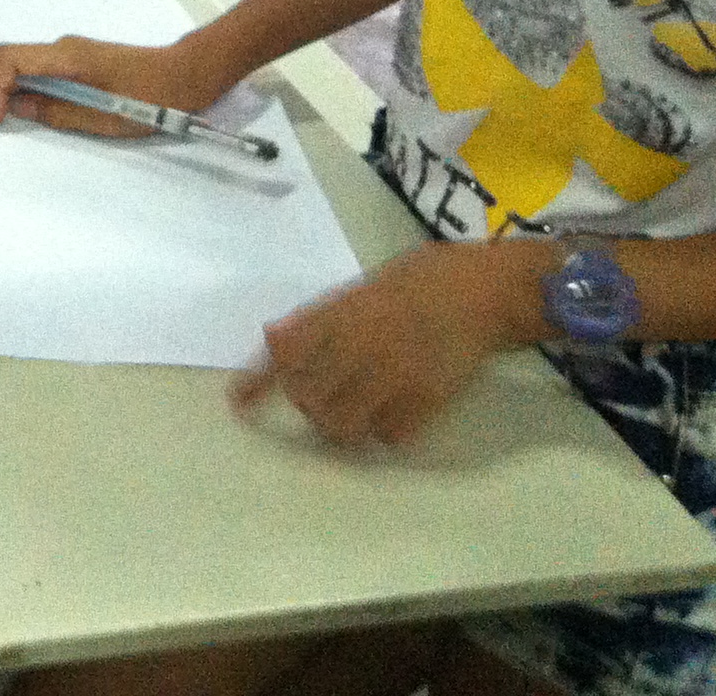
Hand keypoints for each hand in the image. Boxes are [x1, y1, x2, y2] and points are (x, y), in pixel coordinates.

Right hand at [0, 33, 226, 138]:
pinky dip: (4, 79)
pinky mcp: (74, 63)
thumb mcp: (104, 117)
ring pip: (13, 63)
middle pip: (3, 59)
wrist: (187, 74)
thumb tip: (18, 108)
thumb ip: (56, 112)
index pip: (10, 60)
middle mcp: (61, 49)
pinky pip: (30, 68)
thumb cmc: (153, 98)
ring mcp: (66, 54)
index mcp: (66, 58)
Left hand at [230, 243, 530, 445]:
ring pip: (341, 423)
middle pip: (307, 396)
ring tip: (348, 418)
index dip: (256, 381)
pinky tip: (388, 420)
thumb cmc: (417, 281)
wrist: (478, 288)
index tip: (237, 403)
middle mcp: (357, 345)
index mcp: (337, 313)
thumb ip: (317, 318)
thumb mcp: (357, 290)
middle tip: (314, 402)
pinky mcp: (426, 398)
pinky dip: (381, 434)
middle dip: (305, 404)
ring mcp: (392, 374)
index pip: (284, 351)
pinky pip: (388, 435)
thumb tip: (273, 341)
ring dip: (337, 426)